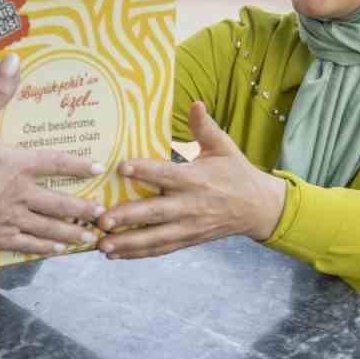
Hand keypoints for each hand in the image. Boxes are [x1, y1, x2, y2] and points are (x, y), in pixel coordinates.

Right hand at [0, 54, 106, 255]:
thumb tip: (13, 61)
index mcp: (21, 166)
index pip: (55, 163)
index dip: (76, 164)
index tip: (97, 168)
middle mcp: (24, 194)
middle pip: (59, 203)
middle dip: (82, 207)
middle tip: (103, 213)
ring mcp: (13, 219)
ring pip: (49, 227)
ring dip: (70, 232)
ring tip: (87, 238)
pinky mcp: (0, 238)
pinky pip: (28, 245)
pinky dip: (43, 248)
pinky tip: (55, 251)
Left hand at [96, 101, 286, 259]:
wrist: (257, 208)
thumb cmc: (235, 172)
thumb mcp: (224, 147)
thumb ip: (205, 127)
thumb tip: (195, 103)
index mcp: (196, 179)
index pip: (167, 174)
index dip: (145, 170)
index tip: (121, 167)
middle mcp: (190, 205)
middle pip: (156, 212)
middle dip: (128, 217)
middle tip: (102, 219)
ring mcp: (189, 226)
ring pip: (155, 237)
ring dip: (128, 243)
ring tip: (102, 245)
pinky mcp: (188, 240)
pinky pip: (161, 249)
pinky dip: (138, 254)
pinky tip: (115, 255)